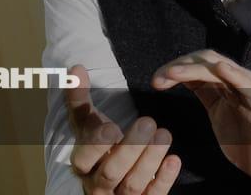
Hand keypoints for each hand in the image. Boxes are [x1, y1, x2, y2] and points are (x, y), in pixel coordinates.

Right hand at [65, 65, 180, 193]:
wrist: (111, 178)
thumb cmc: (99, 145)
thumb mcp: (87, 122)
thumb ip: (80, 97)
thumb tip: (76, 68)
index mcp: (82, 164)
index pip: (83, 158)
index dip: (96, 145)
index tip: (111, 126)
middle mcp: (97, 185)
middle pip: (111, 172)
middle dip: (130, 148)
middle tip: (148, 121)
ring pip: (133, 184)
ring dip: (150, 160)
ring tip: (165, 134)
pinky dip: (164, 179)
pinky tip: (175, 159)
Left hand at [151, 51, 250, 193]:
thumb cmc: (247, 139)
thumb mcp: (218, 112)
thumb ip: (204, 93)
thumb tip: (178, 78)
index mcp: (227, 81)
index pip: (198, 63)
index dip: (175, 67)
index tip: (155, 81)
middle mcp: (239, 79)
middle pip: (206, 60)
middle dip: (179, 66)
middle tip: (157, 79)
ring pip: (220, 68)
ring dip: (193, 69)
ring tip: (172, 73)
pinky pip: (247, 84)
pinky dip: (234, 73)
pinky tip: (220, 68)